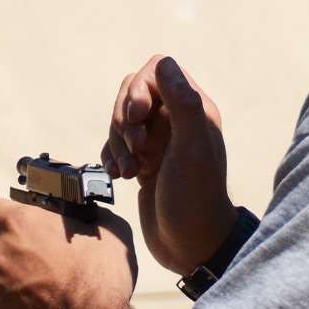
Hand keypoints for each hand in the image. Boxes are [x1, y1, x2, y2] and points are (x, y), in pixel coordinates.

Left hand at [0, 199, 138, 308]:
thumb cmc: (102, 276)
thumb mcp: (108, 229)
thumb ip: (83, 217)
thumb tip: (83, 217)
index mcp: (21, 224)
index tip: (12, 226)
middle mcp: (1, 253)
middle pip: (5, 250)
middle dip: (25, 257)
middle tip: (54, 267)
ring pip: (7, 280)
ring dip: (25, 284)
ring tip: (57, 295)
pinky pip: (9, 308)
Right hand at [102, 55, 237, 276]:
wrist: (191, 246)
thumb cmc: (195, 199)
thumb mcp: (191, 149)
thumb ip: (182, 104)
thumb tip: (164, 62)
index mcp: (193, 110)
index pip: (156, 71)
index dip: (137, 89)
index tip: (136, 118)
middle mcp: (177, 121)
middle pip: (133, 93)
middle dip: (123, 119)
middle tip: (136, 149)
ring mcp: (159, 142)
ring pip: (122, 120)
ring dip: (117, 142)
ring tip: (131, 171)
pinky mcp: (145, 162)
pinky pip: (116, 145)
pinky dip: (112, 157)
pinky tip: (122, 177)